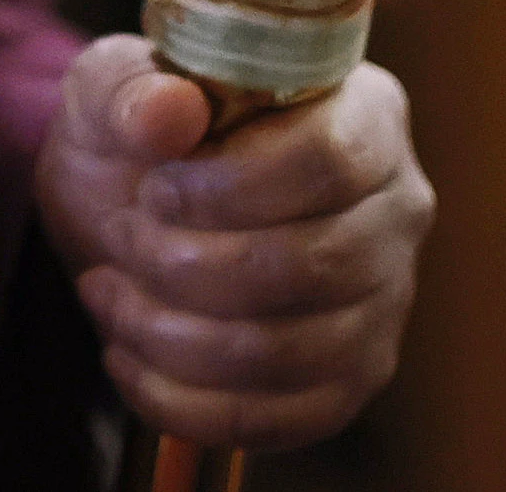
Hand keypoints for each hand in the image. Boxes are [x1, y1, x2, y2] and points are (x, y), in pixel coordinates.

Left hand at [38, 37, 430, 451]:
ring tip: (107, 292)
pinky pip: (272, 420)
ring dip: (170, 334)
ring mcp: (383, 306)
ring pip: (285, 352)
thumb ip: (129, 87)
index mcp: (366, 116)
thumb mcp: (114, 86)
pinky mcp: (348, 383)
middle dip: (187, 265)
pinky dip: (179, 400)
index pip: (328, 163)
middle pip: (310, 266)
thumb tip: (167, 113)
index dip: (231, 188)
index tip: (154, 191)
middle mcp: (397, 212)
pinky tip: (124, 355)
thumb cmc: (139, 132)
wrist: (130, 205)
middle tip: (121, 237)